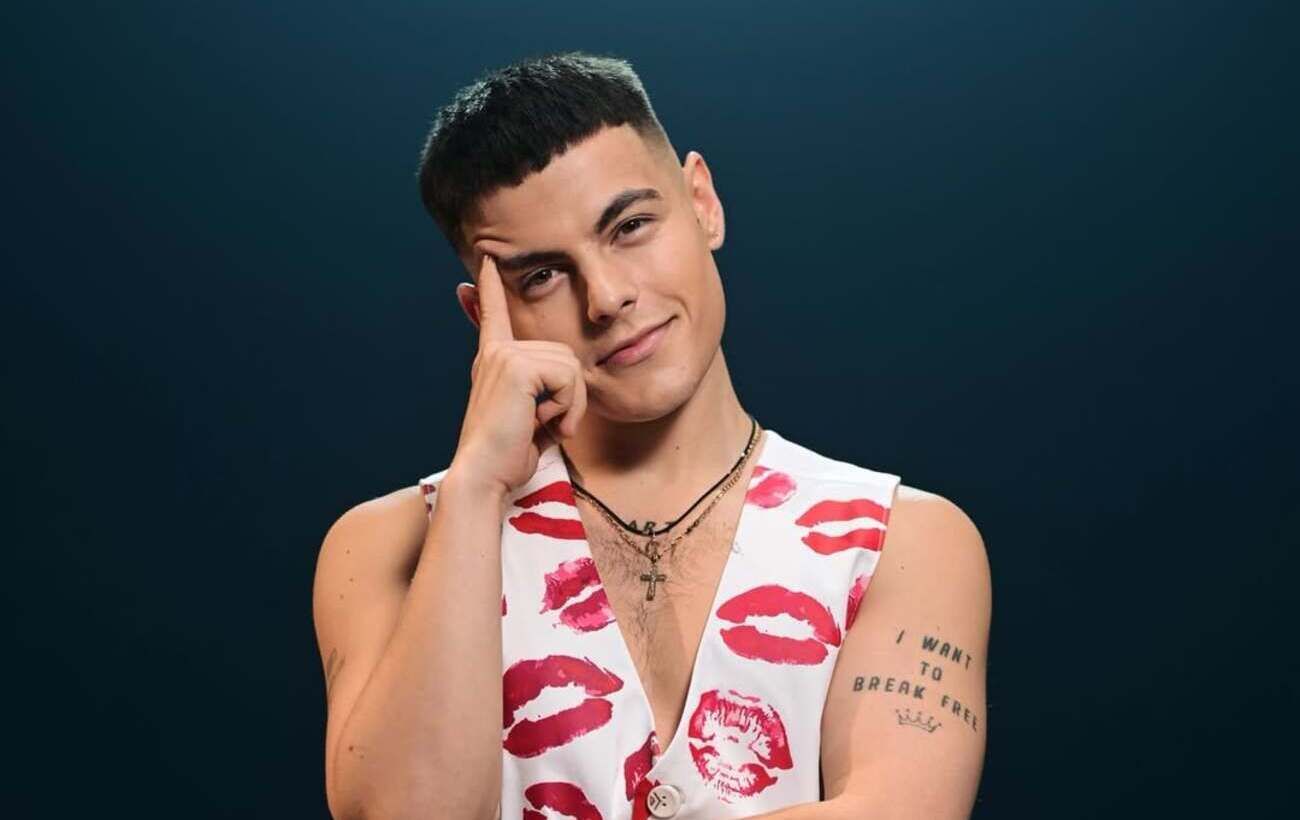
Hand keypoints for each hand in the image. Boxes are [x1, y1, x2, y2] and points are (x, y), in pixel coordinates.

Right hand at [448, 253, 587, 497]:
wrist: (484, 475)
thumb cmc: (509, 458)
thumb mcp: (533, 422)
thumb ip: (546, 401)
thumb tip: (560, 411)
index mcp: (494, 361)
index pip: (493, 315)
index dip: (491, 288)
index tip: (486, 260)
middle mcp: (496, 353)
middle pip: (566, 354)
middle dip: (572, 395)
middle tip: (551, 424)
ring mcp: (505, 356)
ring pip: (572, 366)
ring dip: (571, 403)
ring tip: (547, 426)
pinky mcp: (517, 366)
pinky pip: (569, 377)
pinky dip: (569, 406)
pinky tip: (549, 425)